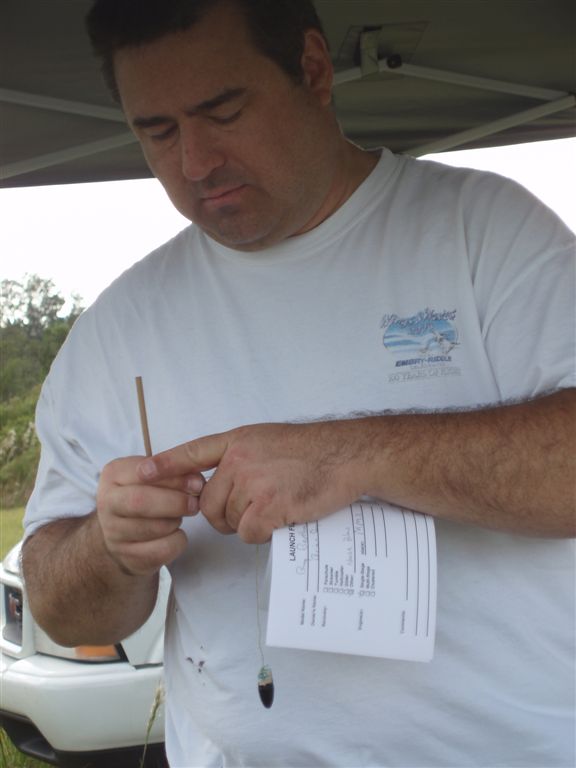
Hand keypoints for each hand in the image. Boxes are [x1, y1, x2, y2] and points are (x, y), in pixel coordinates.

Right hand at [96, 456, 204, 574]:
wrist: (124, 535)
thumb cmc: (145, 497)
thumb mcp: (153, 477)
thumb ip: (173, 473)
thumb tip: (196, 479)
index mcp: (113, 474)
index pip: (145, 472)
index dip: (175, 479)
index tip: (197, 483)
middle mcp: (106, 503)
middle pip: (141, 501)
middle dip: (175, 502)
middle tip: (194, 503)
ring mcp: (114, 533)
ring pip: (155, 527)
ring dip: (176, 521)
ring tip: (178, 516)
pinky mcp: (128, 557)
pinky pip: (163, 549)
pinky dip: (177, 541)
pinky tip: (173, 535)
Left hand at [137, 422, 363, 542]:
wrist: (345, 455)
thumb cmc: (312, 450)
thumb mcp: (268, 440)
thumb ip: (240, 457)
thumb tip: (222, 484)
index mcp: (238, 441)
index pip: (193, 452)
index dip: (166, 464)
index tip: (143, 472)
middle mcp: (240, 460)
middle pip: (210, 503)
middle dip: (224, 515)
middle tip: (254, 509)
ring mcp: (254, 483)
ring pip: (229, 521)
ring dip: (248, 523)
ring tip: (276, 506)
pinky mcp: (269, 506)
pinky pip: (248, 533)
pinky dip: (263, 533)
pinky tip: (282, 517)